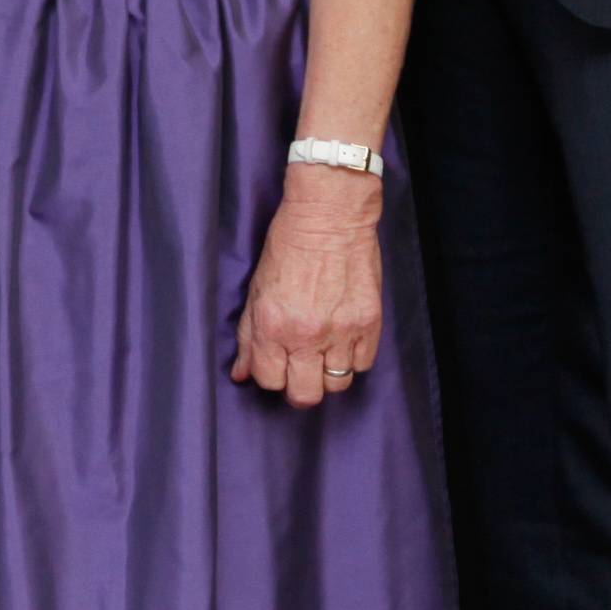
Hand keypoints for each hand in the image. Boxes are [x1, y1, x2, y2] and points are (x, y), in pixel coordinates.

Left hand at [228, 167, 384, 408]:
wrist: (330, 214)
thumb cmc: (288, 244)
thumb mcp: (257, 288)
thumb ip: (248, 334)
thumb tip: (241, 373)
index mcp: (272, 325)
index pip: (268, 380)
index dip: (270, 374)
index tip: (276, 362)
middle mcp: (305, 334)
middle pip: (304, 395)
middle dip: (299, 386)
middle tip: (301, 367)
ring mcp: (340, 331)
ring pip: (337, 385)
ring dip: (329, 373)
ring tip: (325, 351)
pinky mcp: (369, 323)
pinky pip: (363, 364)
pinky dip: (354, 357)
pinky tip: (345, 338)